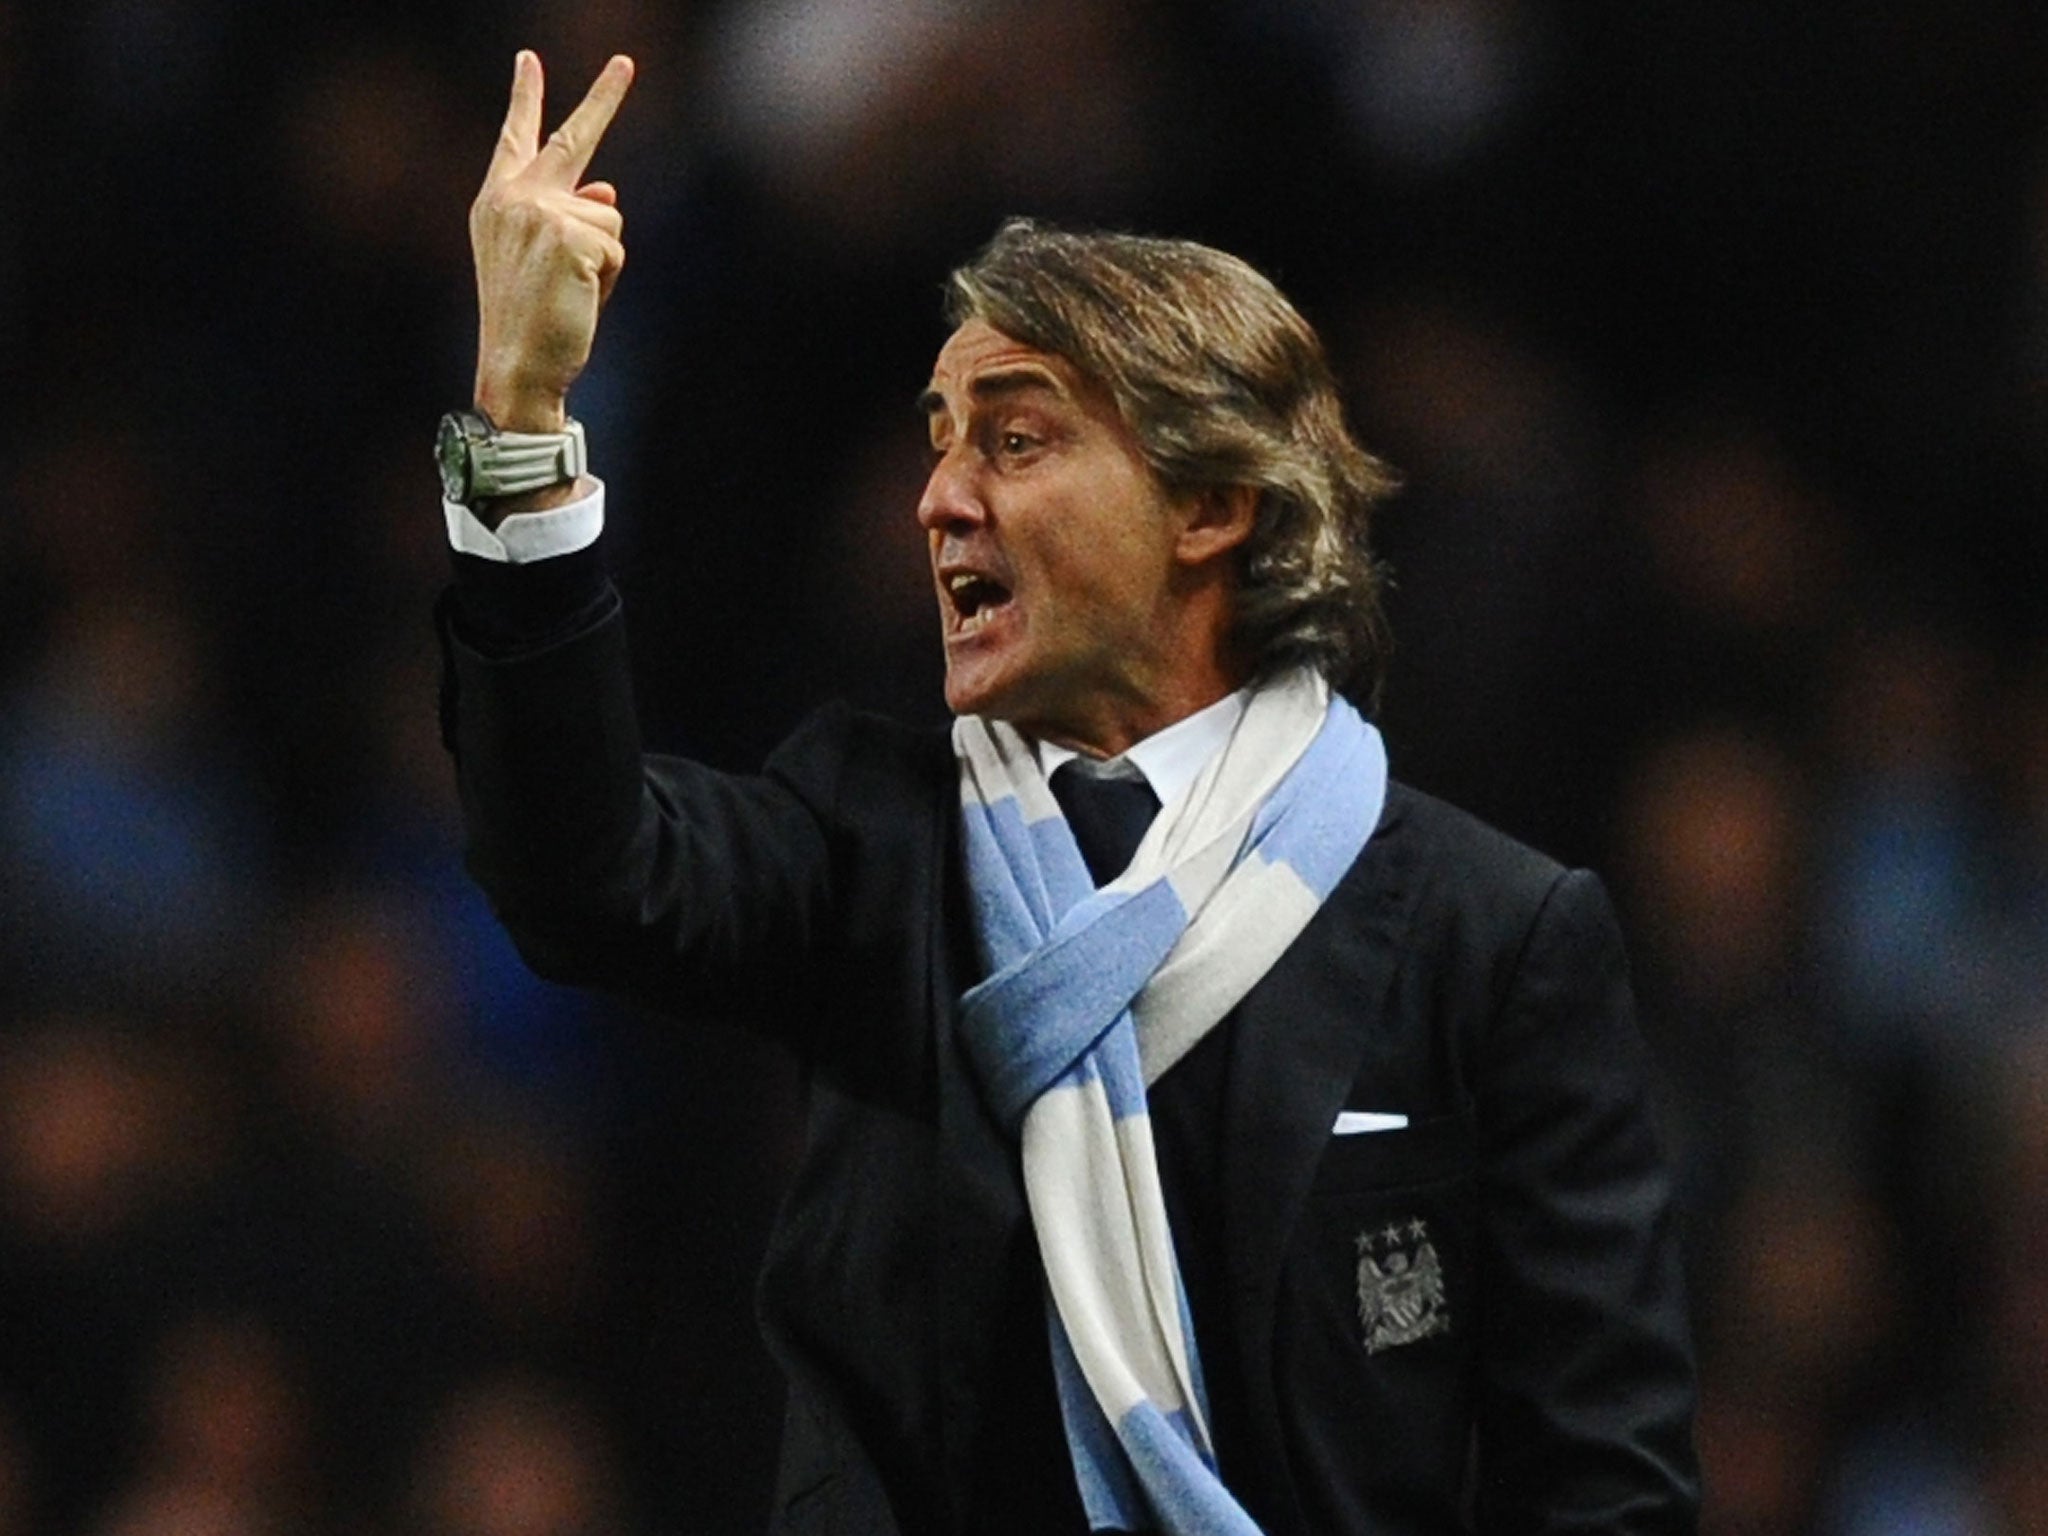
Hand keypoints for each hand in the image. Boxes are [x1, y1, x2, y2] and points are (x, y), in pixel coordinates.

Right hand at [469, 51, 633, 432]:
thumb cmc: (531, 322)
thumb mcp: (544, 263)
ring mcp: (540, 212)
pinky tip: (577, 297)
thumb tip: (607, 191)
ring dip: (604, 262)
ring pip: (609, 219)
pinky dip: (609, 279)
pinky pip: (616, 246)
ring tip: (569, 293)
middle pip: (571, 140)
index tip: (528, 59)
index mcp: (495, 203)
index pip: (514, 140)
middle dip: (603, 96)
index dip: (525, 98)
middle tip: (626, 60)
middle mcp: (512, 198)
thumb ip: (570, 219)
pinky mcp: (570, 234)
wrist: (516, 367)